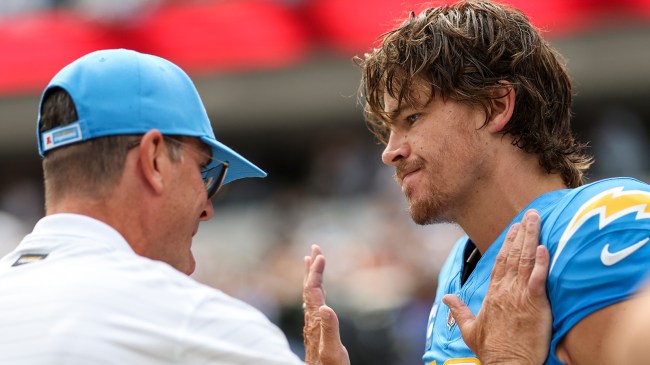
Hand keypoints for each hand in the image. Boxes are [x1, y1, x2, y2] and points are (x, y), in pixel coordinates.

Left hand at [303, 245, 349, 364]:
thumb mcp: (333, 350)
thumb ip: (329, 329)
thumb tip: (325, 307)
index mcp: (315, 320)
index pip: (313, 290)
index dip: (316, 272)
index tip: (320, 254)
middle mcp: (312, 319)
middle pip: (309, 288)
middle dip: (311, 267)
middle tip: (314, 247)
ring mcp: (313, 323)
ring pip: (310, 294)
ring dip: (311, 276)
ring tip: (311, 261)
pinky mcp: (317, 329)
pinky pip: (314, 303)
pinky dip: (315, 290)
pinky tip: (317, 291)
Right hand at [442, 210, 550, 364]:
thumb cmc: (492, 351)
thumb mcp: (470, 329)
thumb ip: (459, 310)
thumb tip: (446, 297)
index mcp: (492, 294)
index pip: (500, 262)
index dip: (508, 243)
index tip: (514, 227)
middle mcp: (505, 290)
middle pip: (513, 255)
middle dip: (522, 232)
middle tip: (530, 214)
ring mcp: (520, 296)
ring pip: (525, 261)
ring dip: (531, 238)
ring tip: (537, 220)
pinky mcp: (535, 305)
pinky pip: (538, 278)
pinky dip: (541, 262)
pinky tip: (545, 247)